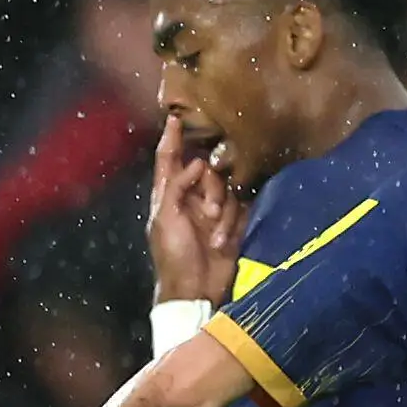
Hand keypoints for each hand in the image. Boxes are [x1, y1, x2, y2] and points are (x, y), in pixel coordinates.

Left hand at [149, 116, 244, 303]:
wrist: (196, 288)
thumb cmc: (173, 254)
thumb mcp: (166, 217)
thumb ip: (177, 186)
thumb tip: (197, 162)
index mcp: (168, 194)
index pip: (169, 159)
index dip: (172, 139)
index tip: (176, 118)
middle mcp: (191, 197)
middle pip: (207, 172)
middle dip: (211, 188)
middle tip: (209, 211)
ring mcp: (212, 211)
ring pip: (227, 189)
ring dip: (222, 212)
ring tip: (214, 232)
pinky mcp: (232, 224)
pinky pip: (240, 209)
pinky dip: (231, 225)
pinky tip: (221, 242)